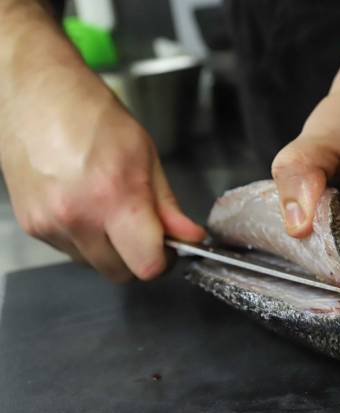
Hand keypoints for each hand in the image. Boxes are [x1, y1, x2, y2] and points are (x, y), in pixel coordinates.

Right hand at [0, 83, 204, 280]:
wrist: (35, 94)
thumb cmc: (90, 114)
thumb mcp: (145, 155)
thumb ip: (167, 205)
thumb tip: (189, 236)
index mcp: (112, 196)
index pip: (147, 265)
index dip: (165, 260)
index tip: (171, 247)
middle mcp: (77, 217)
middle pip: (122, 273)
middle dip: (140, 258)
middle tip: (147, 230)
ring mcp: (50, 225)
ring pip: (97, 265)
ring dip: (113, 250)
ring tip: (112, 210)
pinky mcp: (32, 226)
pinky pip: (72, 252)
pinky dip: (87, 240)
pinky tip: (87, 207)